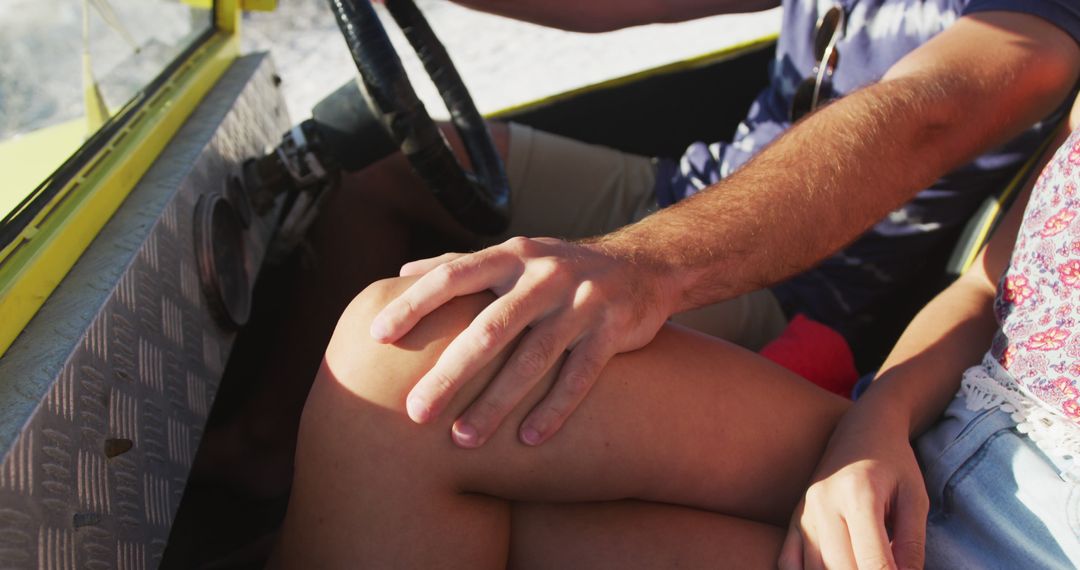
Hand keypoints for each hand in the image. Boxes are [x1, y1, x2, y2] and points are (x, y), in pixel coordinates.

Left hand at [369, 236, 672, 446]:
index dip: (414, 305)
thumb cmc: (559, 268)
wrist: (642, 266)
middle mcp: (544, 276)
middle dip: (450, 373)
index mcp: (511, 257)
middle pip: (489, 329)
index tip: (378, 337)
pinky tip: (528, 440)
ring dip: (496, 403)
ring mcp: (581, 302)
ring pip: (534, 359)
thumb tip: (401, 274)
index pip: (453, 277)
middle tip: (415, 412)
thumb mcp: (514, 256)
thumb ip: (460, 265)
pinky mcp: (612, 330)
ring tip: (463, 439)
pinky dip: (554, 409)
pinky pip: (579, 376)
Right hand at [778, 408, 929, 569]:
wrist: (862, 429)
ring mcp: (804, 512)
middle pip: (842, 568)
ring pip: (815, 569)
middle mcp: (824, 504)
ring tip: (861, 566)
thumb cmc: (894, 463)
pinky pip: (787, 561)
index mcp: (859, 495)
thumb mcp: (916, 499)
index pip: (873, 560)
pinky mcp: (794, 518)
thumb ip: (912, 544)